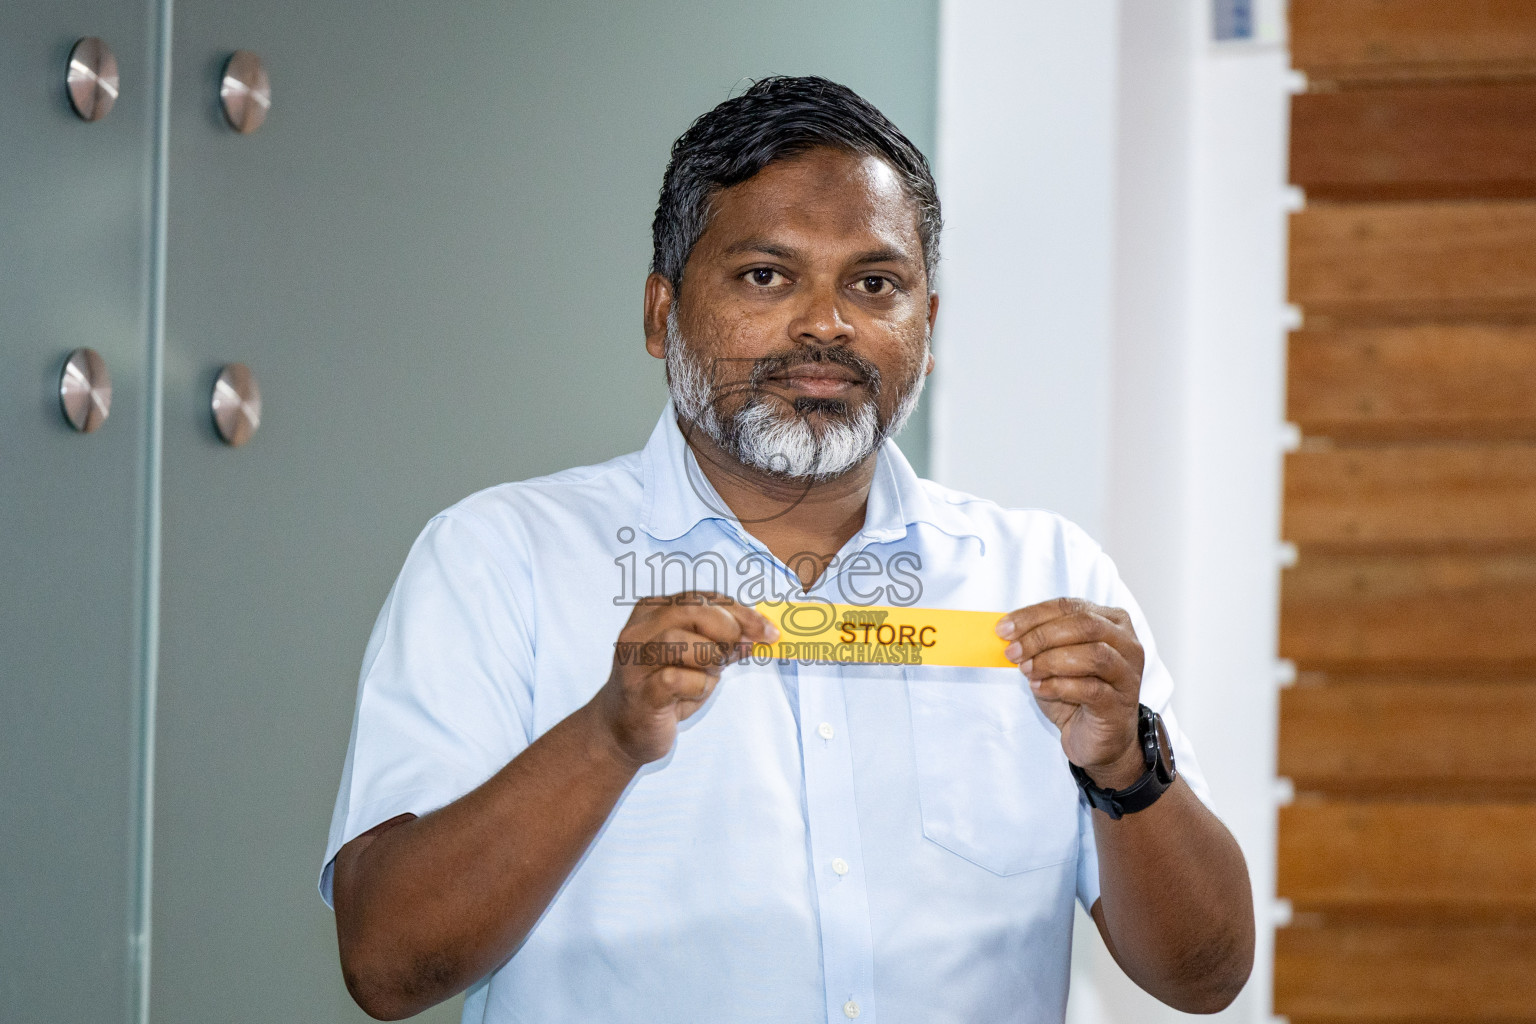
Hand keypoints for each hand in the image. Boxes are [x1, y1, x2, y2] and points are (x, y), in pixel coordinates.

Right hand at [589, 591, 777, 768]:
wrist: (621, 730)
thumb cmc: (662, 688)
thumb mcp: (696, 658)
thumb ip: (722, 642)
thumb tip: (759, 633)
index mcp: (652, 611)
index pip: (703, 597)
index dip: (740, 611)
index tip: (767, 630)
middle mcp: (639, 630)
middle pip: (692, 610)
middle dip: (728, 629)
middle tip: (741, 650)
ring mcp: (635, 662)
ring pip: (681, 641)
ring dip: (710, 658)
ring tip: (710, 674)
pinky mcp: (640, 692)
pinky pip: (676, 679)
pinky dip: (698, 685)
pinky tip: (694, 693)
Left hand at [996, 598, 1144, 788]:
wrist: (1098, 740)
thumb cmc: (1076, 694)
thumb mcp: (1053, 660)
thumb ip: (1037, 642)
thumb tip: (1007, 632)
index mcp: (1111, 622)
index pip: (1070, 606)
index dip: (1033, 615)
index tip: (1003, 629)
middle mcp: (1126, 644)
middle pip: (1085, 625)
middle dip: (1042, 636)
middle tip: (1013, 651)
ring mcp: (1127, 674)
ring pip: (1093, 654)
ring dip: (1051, 661)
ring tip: (1027, 671)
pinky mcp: (1120, 704)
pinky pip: (1090, 689)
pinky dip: (1058, 686)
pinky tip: (1039, 689)